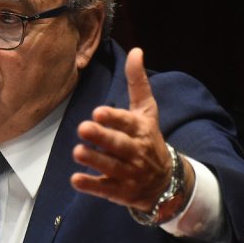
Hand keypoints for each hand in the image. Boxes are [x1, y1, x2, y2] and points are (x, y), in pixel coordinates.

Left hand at [71, 47, 188, 211]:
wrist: (166, 181)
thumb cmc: (148, 139)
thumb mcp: (147, 111)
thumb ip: (138, 83)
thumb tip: (136, 51)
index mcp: (141, 130)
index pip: (128, 122)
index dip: (114, 118)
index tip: (98, 111)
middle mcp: (136, 152)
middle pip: (119, 144)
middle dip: (102, 137)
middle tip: (83, 128)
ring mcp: (130, 173)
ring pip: (111, 167)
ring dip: (94, 160)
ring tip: (78, 152)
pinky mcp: (121, 191)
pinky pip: (105, 189)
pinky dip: (91, 185)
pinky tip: (76, 179)